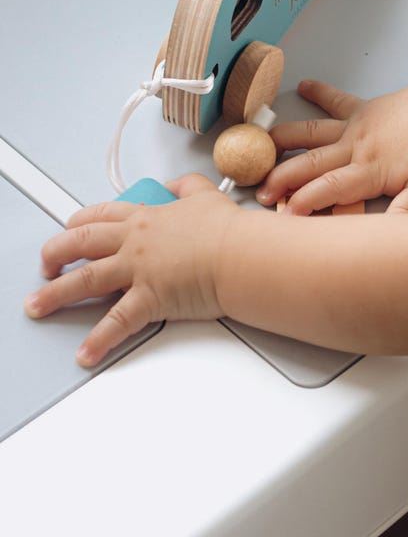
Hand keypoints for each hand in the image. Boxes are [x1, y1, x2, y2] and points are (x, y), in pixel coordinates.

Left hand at [25, 174, 240, 367]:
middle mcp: (134, 243)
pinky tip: (85, 353)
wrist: (240, 254)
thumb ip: (187, 186)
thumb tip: (175, 184)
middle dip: (54, 255)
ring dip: (55, 295)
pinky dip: (98, 341)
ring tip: (37, 306)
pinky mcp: (148, 299)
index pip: (100, 216)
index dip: (78, 223)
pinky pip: (116, 323)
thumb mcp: (206, 194)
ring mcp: (137, 271)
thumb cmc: (227, 230)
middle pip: (79, 244)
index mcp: (145, 218)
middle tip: (45, 266)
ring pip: (85, 281)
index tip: (68, 230)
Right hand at [260, 78, 407, 215]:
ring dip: (285, 139)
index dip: (304, 203)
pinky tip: (303, 85)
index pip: (329, 189)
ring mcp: (356, 126)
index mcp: (369, 170)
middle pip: (311, 163)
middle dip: (282, 178)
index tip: (283, 215)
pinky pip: (337, 100)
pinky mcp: (363, 109)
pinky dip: (320, 92)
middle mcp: (355, 147)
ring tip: (258, 146)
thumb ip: (404, 216)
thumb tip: (382, 239)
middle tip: (258, 190)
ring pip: (313, 133)